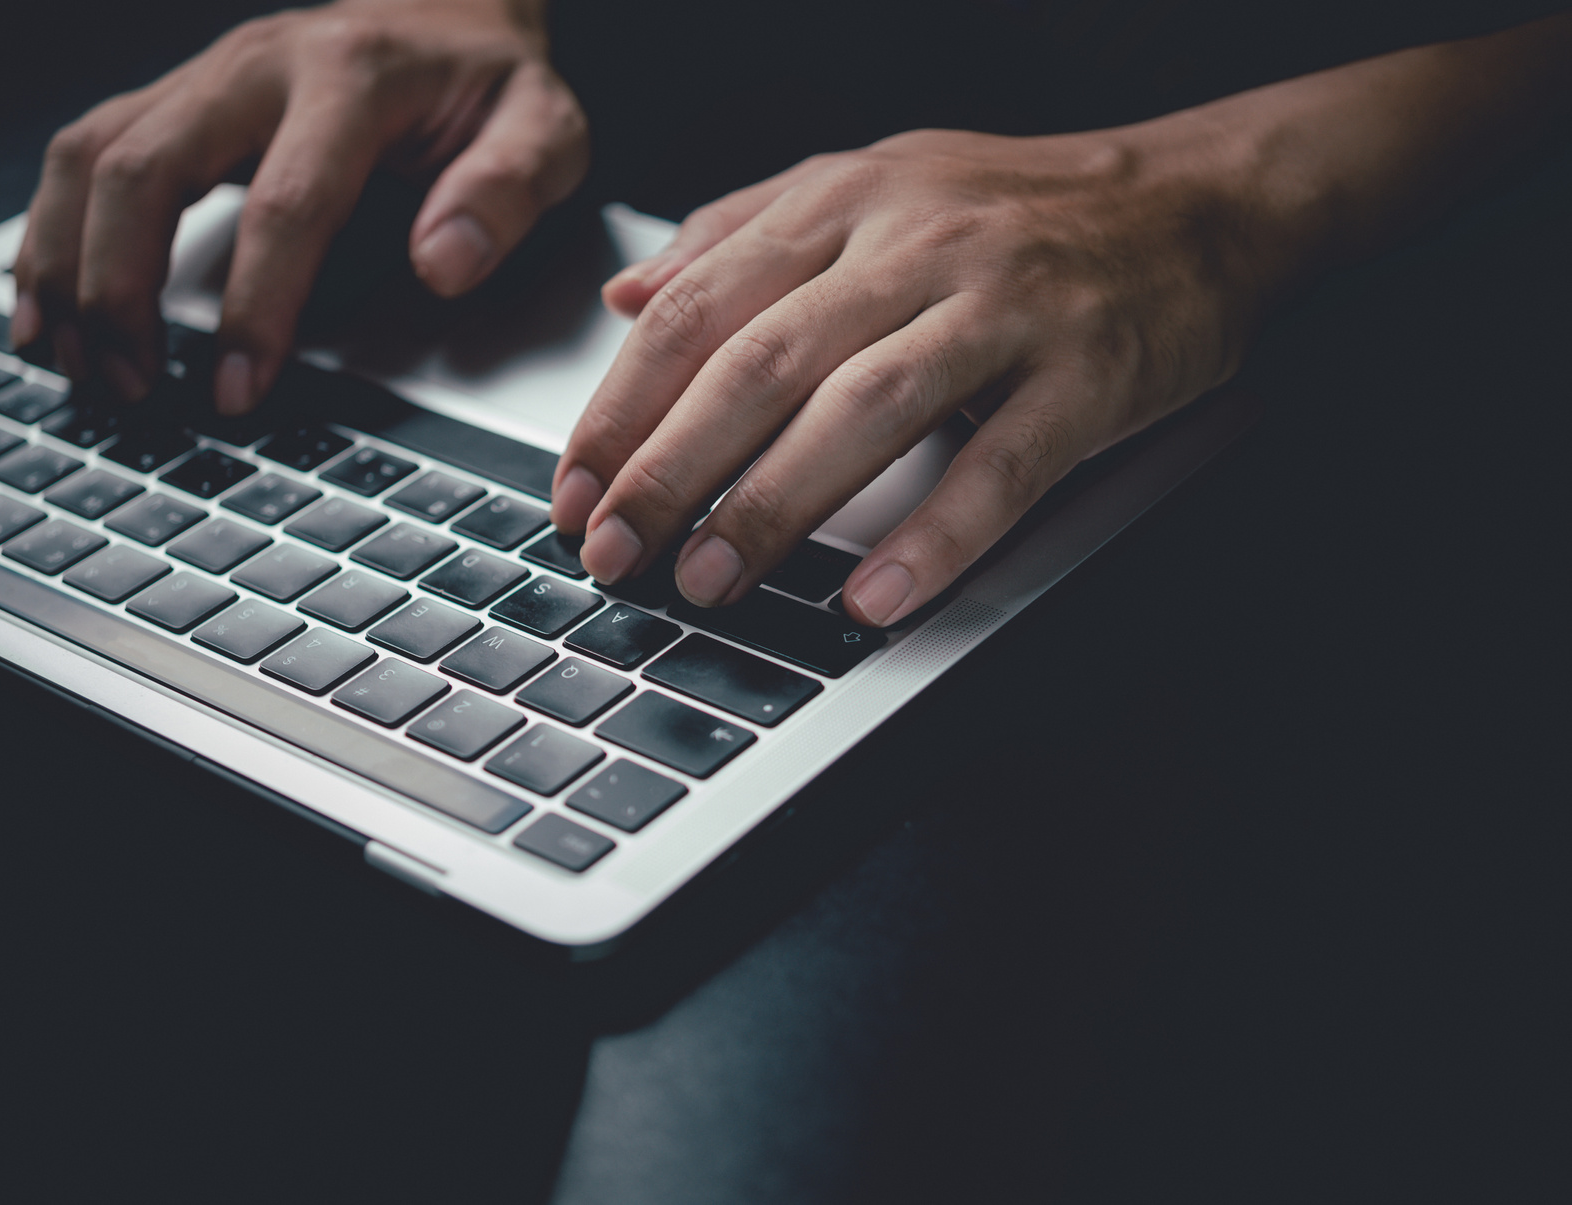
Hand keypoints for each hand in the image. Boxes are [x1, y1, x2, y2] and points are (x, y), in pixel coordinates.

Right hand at [10, 0, 586, 412]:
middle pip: (144, 166)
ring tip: (73, 362)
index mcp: (352, 76)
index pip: (288, 202)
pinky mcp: (173, 98)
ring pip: (90, 155)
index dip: (254, 305)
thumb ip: (505, 192)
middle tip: (131, 385)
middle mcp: (258, 64)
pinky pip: (82, 152)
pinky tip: (47, 305)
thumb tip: (443, 264)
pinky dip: (50, 233)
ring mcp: (203, 77)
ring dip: (65, 265)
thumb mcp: (542, 128)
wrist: (445, 7)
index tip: (236, 389)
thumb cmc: (490, 84)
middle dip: (121, 288)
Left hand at [551, 124, 1261, 627]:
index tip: (576, 490)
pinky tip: (871, 598)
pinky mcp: (1088, 373)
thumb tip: (629, 296)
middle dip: (672, 469)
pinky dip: (933, 537)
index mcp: (844, 203)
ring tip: (712, 581)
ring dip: (776, 505)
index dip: (626, 407)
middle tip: (615, 551)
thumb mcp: (865, 187)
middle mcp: (913, 244)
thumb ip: (740, 235)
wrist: (1195, 200)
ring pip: (865, 409)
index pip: (701, 307)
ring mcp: (1004, 307)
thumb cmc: (1012, 210)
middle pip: (762, 362)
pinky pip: (1000, 465)